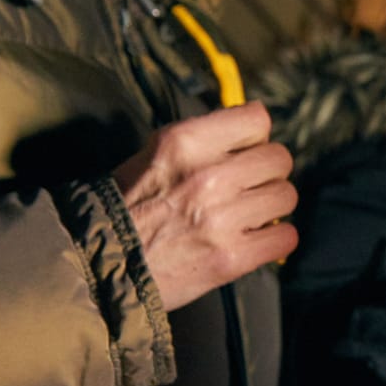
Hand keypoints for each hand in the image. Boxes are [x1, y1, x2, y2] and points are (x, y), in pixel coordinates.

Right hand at [112, 102, 298, 310]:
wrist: (99, 265)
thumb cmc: (125, 208)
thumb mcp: (153, 155)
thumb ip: (202, 141)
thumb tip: (249, 133)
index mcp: (184, 142)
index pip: (257, 120)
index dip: (255, 137)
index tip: (245, 151)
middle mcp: (207, 176)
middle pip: (279, 159)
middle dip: (267, 173)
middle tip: (249, 187)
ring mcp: (221, 218)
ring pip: (286, 196)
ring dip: (272, 207)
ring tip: (249, 214)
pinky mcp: (231, 257)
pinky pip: (285, 237)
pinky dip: (275, 240)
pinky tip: (256, 240)